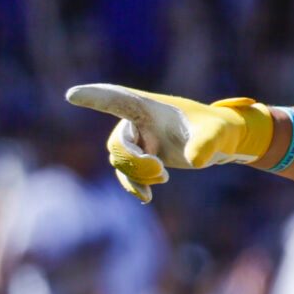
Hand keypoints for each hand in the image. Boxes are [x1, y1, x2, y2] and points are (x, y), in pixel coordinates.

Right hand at [64, 84, 276, 202]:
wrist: (221, 140)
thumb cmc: (218, 129)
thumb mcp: (216, 135)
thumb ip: (206, 144)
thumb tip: (196, 161)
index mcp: (149, 107)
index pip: (116, 98)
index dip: (94, 97)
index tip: (71, 95)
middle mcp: (138, 120)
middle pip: (117, 143)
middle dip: (133, 163)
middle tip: (161, 174)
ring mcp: (139, 138)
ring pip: (120, 161)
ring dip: (138, 175)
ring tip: (163, 179)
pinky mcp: (143, 155)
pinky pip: (127, 173)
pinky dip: (134, 185)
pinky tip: (147, 198)